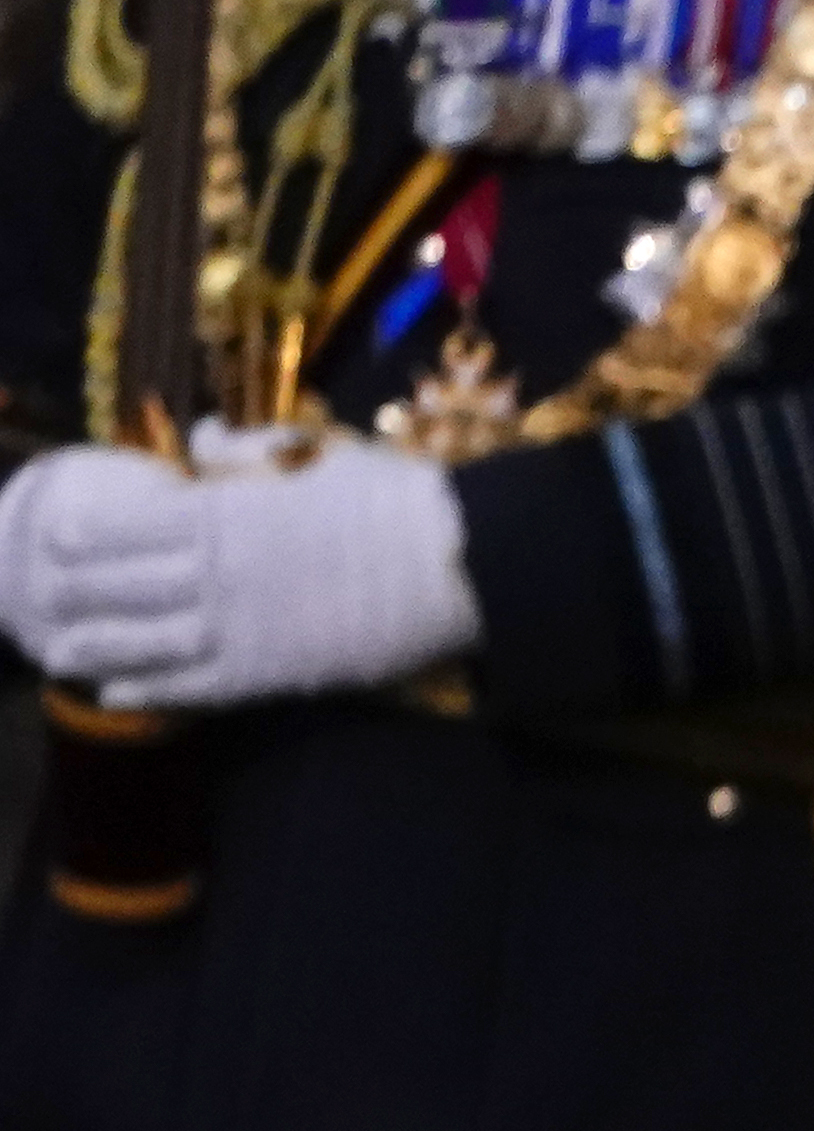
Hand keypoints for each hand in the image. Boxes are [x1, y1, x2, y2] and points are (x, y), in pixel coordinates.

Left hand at [0, 426, 473, 710]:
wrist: (454, 560)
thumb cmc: (391, 498)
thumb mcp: (313, 454)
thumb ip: (244, 451)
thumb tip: (194, 439)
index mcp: (225, 510)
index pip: (130, 522)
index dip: (83, 532)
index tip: (49, 535)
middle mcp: (218, 569)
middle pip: (122, 583)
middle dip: (73, 591)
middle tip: (36, 599)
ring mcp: (242, 624)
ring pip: (145, 639)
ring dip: (95, 646)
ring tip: (58, 652)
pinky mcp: (273, 670)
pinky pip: (196, 685)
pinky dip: (149, 689)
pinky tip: (115, 692)